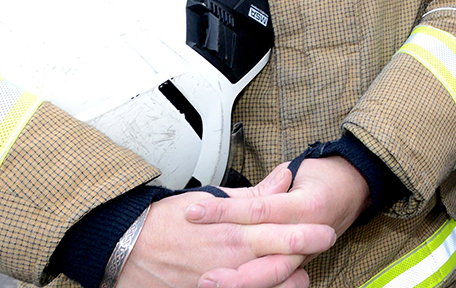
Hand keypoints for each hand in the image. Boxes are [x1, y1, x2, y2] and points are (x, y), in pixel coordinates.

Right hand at [118, 171, 335, 287]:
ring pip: (271, 285)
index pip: (287, 233)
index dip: (312, 232)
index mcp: (237, 232)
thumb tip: (283, 179)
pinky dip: (262, 287)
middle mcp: (235, 260)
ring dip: (288, 278)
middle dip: (308, 255)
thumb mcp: (212, 200)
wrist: (128, 249)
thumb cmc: (168, 221)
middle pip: (286, 264)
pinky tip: (270, 282)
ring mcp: (224, 281)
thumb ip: (253, 195)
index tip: (327, 228)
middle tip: (322, 243)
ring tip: (299, 271)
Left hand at [185, 158, 371, 287]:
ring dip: (245, 284)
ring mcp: (305, 253)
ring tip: (213, 286)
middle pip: (271, 262)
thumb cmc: (324, 178)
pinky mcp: (301, 263)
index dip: (223, 212)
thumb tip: (238, 190)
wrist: (355, 187)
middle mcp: (307, 235)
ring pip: (276, 277)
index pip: (257, 211)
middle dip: (237, 275)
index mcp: (304, 207)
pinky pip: (283, 282)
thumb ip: (268, 185)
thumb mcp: (296, 171)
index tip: (193, 213)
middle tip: (205, 278)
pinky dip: (262, 286)